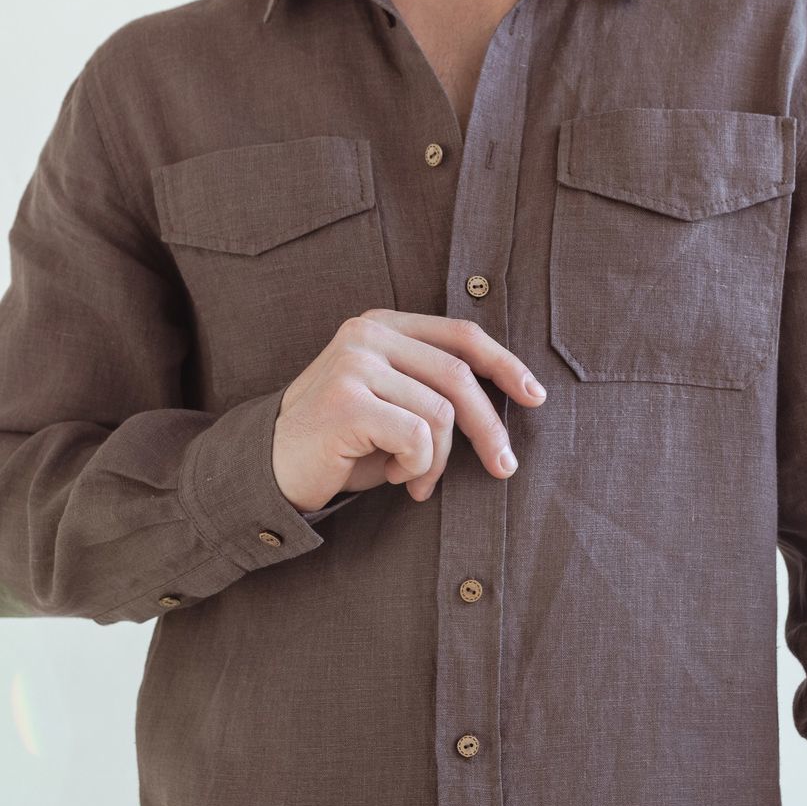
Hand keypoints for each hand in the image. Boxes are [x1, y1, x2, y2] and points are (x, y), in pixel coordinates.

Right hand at [271, 308, 547, 511]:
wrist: (271, 470)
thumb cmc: (342, 444)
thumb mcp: (393, 405)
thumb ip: (434, 388)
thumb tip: (507, 402)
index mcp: (382, 327)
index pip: (460, 335)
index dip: (505, 364)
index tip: (535, 397)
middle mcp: (366, 335)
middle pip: (459, 376)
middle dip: (489, 429)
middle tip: (503, 468)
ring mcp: (355, 364)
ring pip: (440, 414)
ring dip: (438, 461)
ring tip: (412, 479)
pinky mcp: (348, 401)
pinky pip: (416, 439)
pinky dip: (415, 469)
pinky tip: (390, 476)